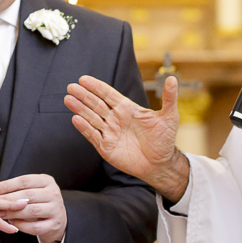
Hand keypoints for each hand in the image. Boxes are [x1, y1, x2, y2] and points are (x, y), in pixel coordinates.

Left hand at [0, 174, 65, 242]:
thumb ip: (18, 190)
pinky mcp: (54, 225)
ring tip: (1, 214)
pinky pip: (35, 226)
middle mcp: (53, 193)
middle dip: (8, 199)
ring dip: (13, 213)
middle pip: (28, 195)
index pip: (25, 181)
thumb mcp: (34, 190)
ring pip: (32, 210)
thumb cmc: (41, 202)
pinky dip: (21, 225)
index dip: (7, 185)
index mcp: (47, 181)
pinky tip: (13, 223)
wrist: (59, 219)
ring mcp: (55, 209)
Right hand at [66, 74, 188, 201]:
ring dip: (80, 109)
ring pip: (92, 118)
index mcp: (127, 109)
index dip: (96, 87)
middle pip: (96, 104)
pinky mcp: (106, 147)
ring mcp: (110, 133)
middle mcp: (116, 119)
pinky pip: (93, 136)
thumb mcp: (169, 117)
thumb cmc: (164, 140)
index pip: (108, 94)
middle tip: (71, 87)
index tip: (84, 79)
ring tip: (68, 99)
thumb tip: (173, 78)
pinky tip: (75, 119)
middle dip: (84, 96)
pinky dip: (84, 128)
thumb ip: (169, 98)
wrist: (161, 164)